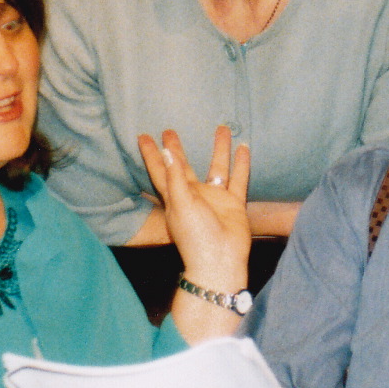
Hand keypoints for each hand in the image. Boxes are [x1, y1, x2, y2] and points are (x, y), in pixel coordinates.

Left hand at [137, 126, 250, 295]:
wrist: (220, 261)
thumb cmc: (195, 236)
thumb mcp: (182, 204)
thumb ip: (175, 178)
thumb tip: (165, 151)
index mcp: (175, 197)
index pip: (160, 170)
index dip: (151, 154)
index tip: (143, 136)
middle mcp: (194, 196)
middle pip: (184, 166)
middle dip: (177, 149)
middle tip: (170, 129)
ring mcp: (215, 199)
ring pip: (217, 167)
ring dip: (219, 149)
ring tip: (222, 127)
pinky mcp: (233, 204)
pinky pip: (238, 179)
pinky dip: (241, 164)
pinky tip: (244, 147)